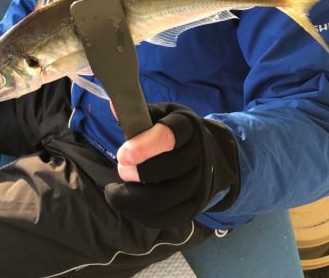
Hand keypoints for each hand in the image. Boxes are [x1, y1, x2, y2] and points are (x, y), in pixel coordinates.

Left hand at [105, 103, 239, 227]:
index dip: (144, 146)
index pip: (168, 136)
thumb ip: (140, 113)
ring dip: (131, 197)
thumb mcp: (164, 114)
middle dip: (135, 172)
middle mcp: (198, 156)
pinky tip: (126, 203)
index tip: (122, 155)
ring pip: (162, 199)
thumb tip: (115, 110)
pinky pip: (164, 218)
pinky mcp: (194, 208)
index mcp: (188, 127)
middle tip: (121, 168)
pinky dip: (138, 214)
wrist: (212, 155)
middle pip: (165, 170)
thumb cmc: (178, 132)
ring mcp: (198, 184)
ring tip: (116, 190)